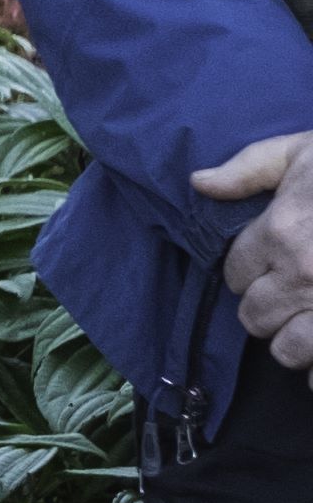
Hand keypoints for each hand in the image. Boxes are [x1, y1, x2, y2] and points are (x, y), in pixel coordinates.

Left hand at [191, 132, 312, 369]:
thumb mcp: (304, 151)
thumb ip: (249, 169)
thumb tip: (200, 183)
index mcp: (280, 232)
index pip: (235, 275)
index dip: (249, 273)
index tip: (266, 268)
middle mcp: (303, 276)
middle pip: (254, 317)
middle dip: (266, 309)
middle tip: (286, 298)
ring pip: (287, 350)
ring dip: (293, 342)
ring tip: (307, 325)